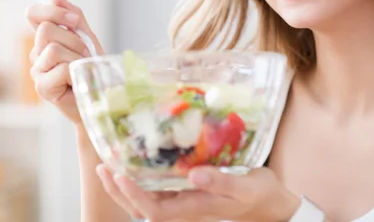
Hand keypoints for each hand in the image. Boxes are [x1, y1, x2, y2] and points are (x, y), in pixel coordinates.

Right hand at [26, 0, 103, 123]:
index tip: (74, 21)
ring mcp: (37, 71)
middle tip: (84, 55)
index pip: (33, 14)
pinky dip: (76, 72)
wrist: (102, 97)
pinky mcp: (43, 88)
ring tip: (83, 69)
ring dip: (77, 57)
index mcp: (45, 39)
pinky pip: (60, 69)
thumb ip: (73, 16)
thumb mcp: (87, 37)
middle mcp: (36, 54)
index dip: (52, 11)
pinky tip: (78, 80)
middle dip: (73, 39)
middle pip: (46, 30)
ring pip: (53, 49)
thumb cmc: (93, 68)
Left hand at [96, 165, 300, 221]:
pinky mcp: (188, 192)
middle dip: (120, 191)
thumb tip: (193, 174)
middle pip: (143, 208)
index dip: (134, 196)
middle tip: (104, 167)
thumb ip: (221, 181)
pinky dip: (142, 179)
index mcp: (195, 208)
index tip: (120, 175)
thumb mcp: (245, 186)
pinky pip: (159, 190)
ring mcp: (185, 201)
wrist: (269, 202)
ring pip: (147, 200)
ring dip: (126, 186)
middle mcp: (184, 207)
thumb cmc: (259, 194)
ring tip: (109, 165)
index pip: (155, 210)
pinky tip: (137, 163)